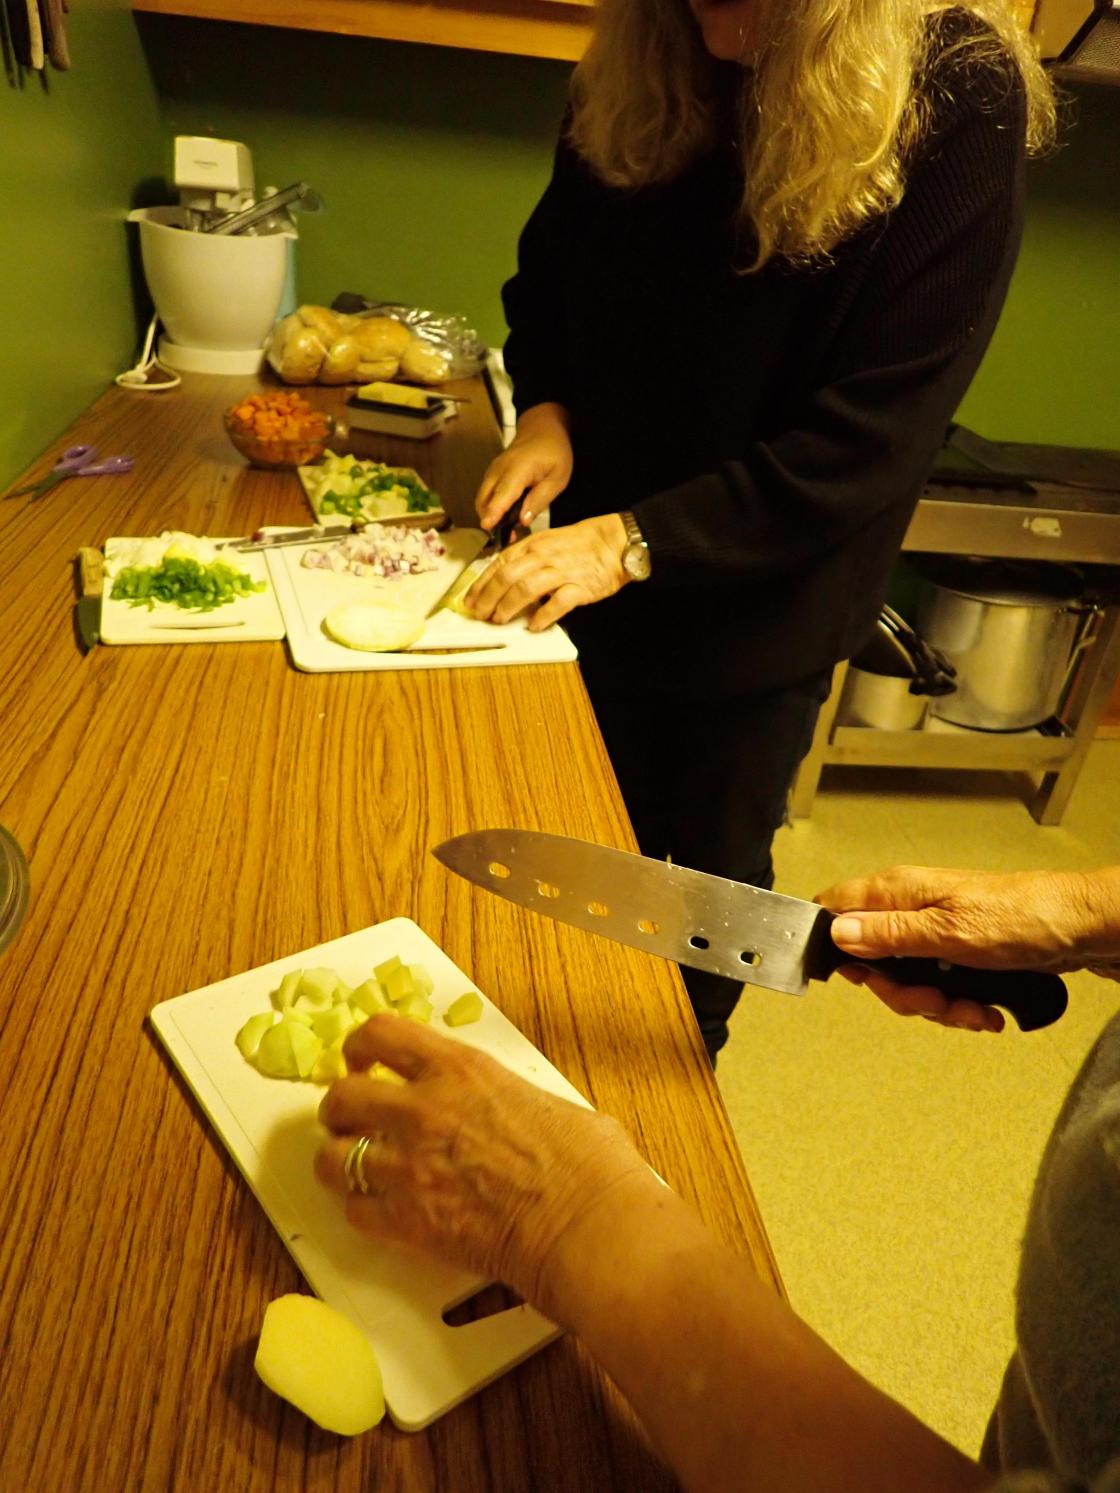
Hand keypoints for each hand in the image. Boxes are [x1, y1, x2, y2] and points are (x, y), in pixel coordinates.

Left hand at [315, 1015, 652, 1315]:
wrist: (587, 1227)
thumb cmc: (588, 1166)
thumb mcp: (548, 1100)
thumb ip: (511, 1097)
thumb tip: (519, 1110)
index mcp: (461, 1071)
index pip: (382, 1034)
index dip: (359, 1046)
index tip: (361, 1059)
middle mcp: (424, 1110)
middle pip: (342, 1096)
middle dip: (340, 1108)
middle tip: (350, 1119)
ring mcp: (410, 1167)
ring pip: (331, 1158)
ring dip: (339, 1162)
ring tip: (355, 1169)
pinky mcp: (408, 1222)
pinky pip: (354, 1211)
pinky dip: (362, 1211)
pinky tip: (382, 1211)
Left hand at [464, 514, 628, 630]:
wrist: (615, 543)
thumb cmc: (581, 544)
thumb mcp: (547, 542)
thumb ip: (525, 558)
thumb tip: (502, 578)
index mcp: (532, 546)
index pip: (498, 564)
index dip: (481, 585)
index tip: (471, 600)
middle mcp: (543, 557)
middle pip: (506, 578)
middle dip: (489, 599)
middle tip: (481, 614)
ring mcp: (561, 572)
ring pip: (525, 589)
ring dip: (508, 607)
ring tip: (500, 620)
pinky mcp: (579, 588)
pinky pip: (557, 603)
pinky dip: (542, 616)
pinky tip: (534, 625)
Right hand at [475, 403, 572, 531]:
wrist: (542, 429)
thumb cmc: (554, 452)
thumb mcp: (557, 478)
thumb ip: (540, 499)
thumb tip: (522, 520)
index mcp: (518, 469)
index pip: (502, 493)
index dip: (494, 511)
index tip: (487, 526)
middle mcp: (499, 470)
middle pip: (485, 499)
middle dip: (490, 519)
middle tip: (506, 537)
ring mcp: (492, 471)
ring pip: (482, 498)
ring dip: (490, 515)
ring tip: (508, 530)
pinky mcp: (492, 474)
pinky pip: (486, 494)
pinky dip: (491, 507)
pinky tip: (506, 516)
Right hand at [816, 864, 1119, 1031]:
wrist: (1079, 929)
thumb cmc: (1022, 916)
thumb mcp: (946, 931)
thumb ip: (888, 934)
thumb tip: (836, 932)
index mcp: (898, 891)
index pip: (836, 908)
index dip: (835, 946)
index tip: (859, 976)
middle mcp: (910, 909)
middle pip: (872, 961)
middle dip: (902, 993)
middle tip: (932, 1000)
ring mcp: (934, 933)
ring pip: (908, 982)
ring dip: (938, 1007)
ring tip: (971, 1009)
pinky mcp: (957, 953)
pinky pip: (939, 989)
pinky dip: (960, 1007)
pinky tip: (983, 1009)